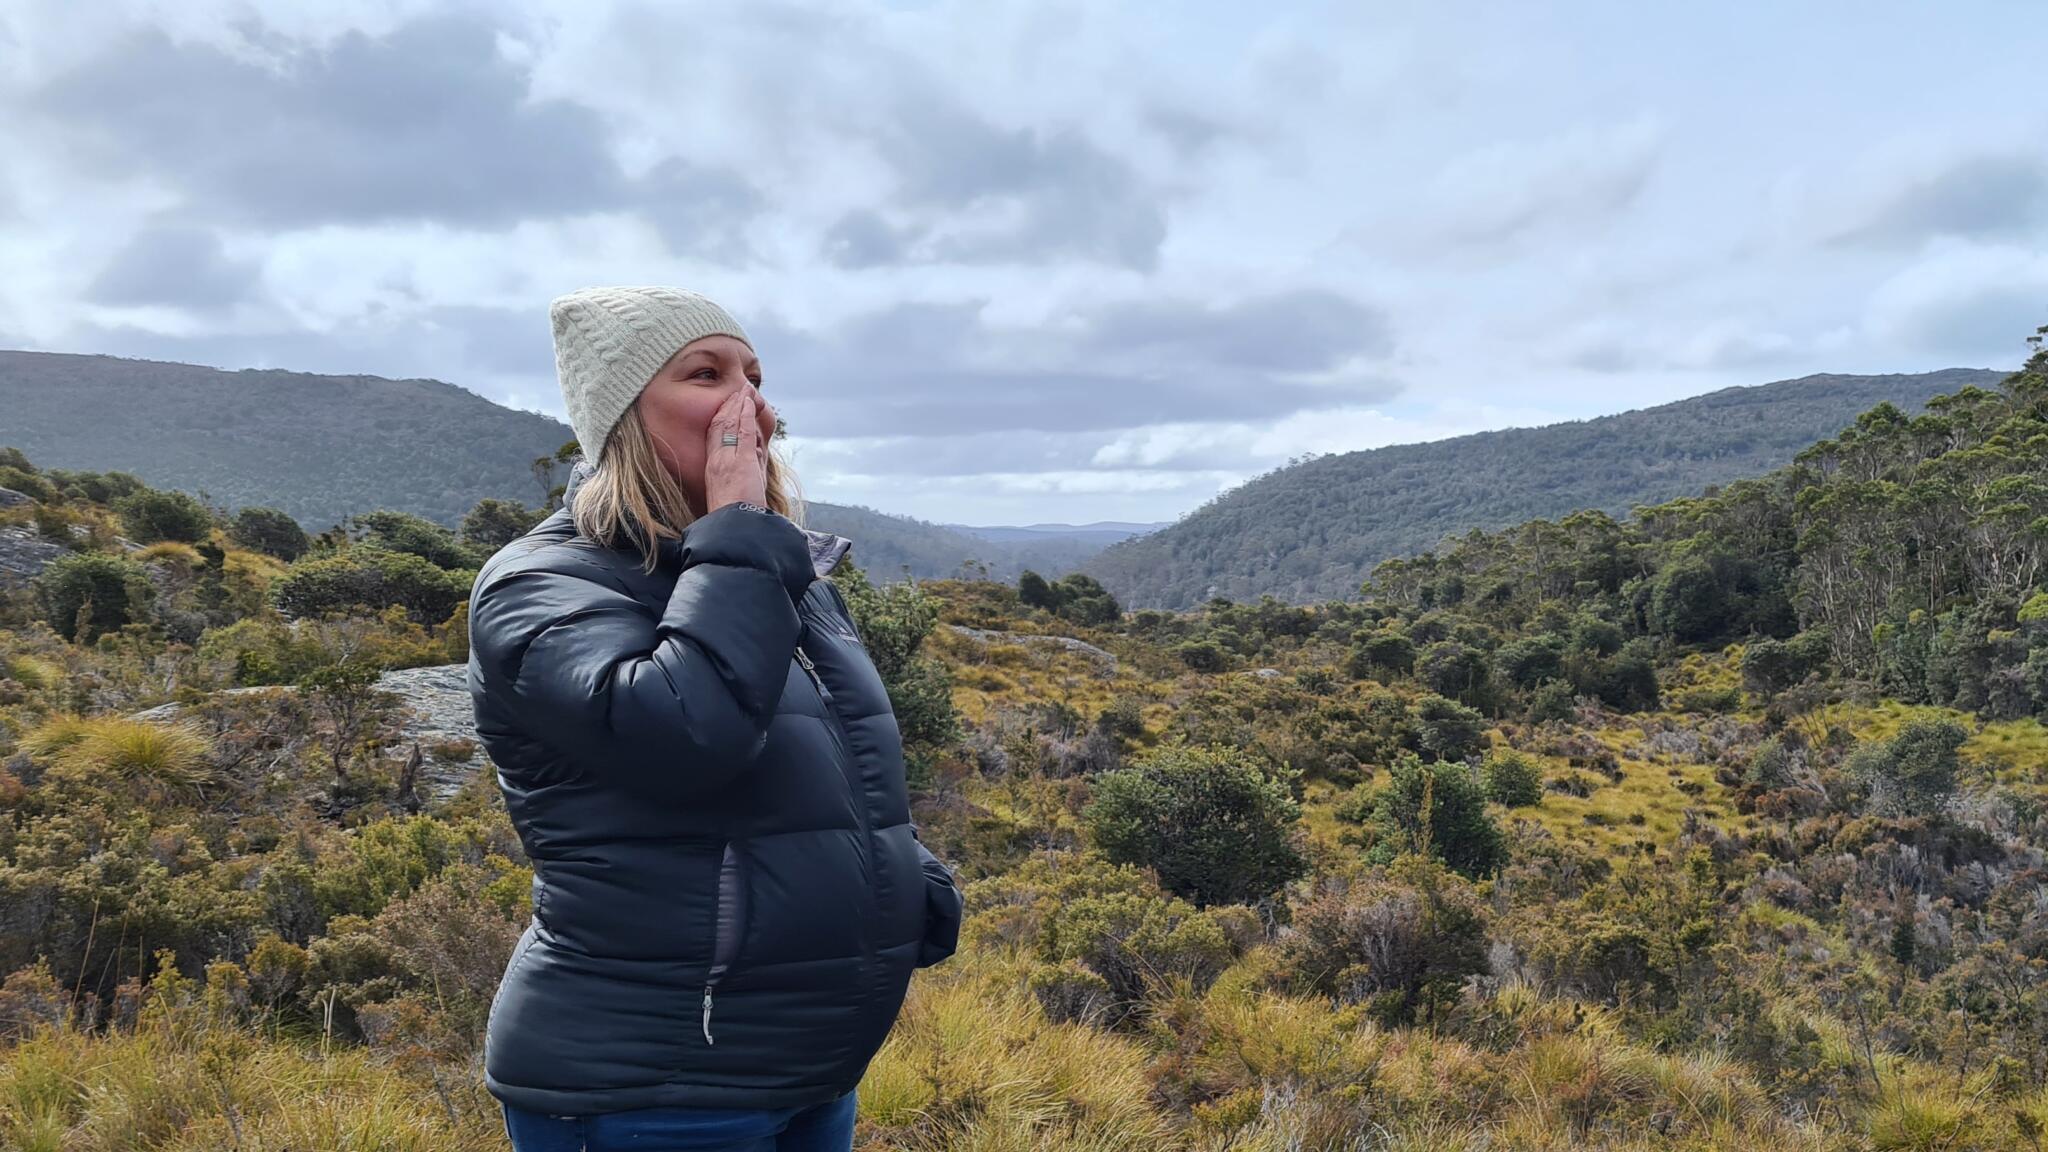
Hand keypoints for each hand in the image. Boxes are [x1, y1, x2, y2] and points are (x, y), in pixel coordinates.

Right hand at [704, 386, 771, 512]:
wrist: (735, 527)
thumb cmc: (736, 515)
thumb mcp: (737, 491)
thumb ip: (744, 472)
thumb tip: (755, 458)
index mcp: (713, 469)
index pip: (715, 437)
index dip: (721, 418)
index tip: (728, 405)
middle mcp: (716, 462)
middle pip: (720, 426)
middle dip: (729, 407)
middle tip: (738, 391)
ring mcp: (727, 460)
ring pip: (729, 425)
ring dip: (738, 405)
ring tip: (744, 390)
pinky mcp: (740, 461)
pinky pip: (741, 431)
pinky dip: (744, 414)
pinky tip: (748, 402)